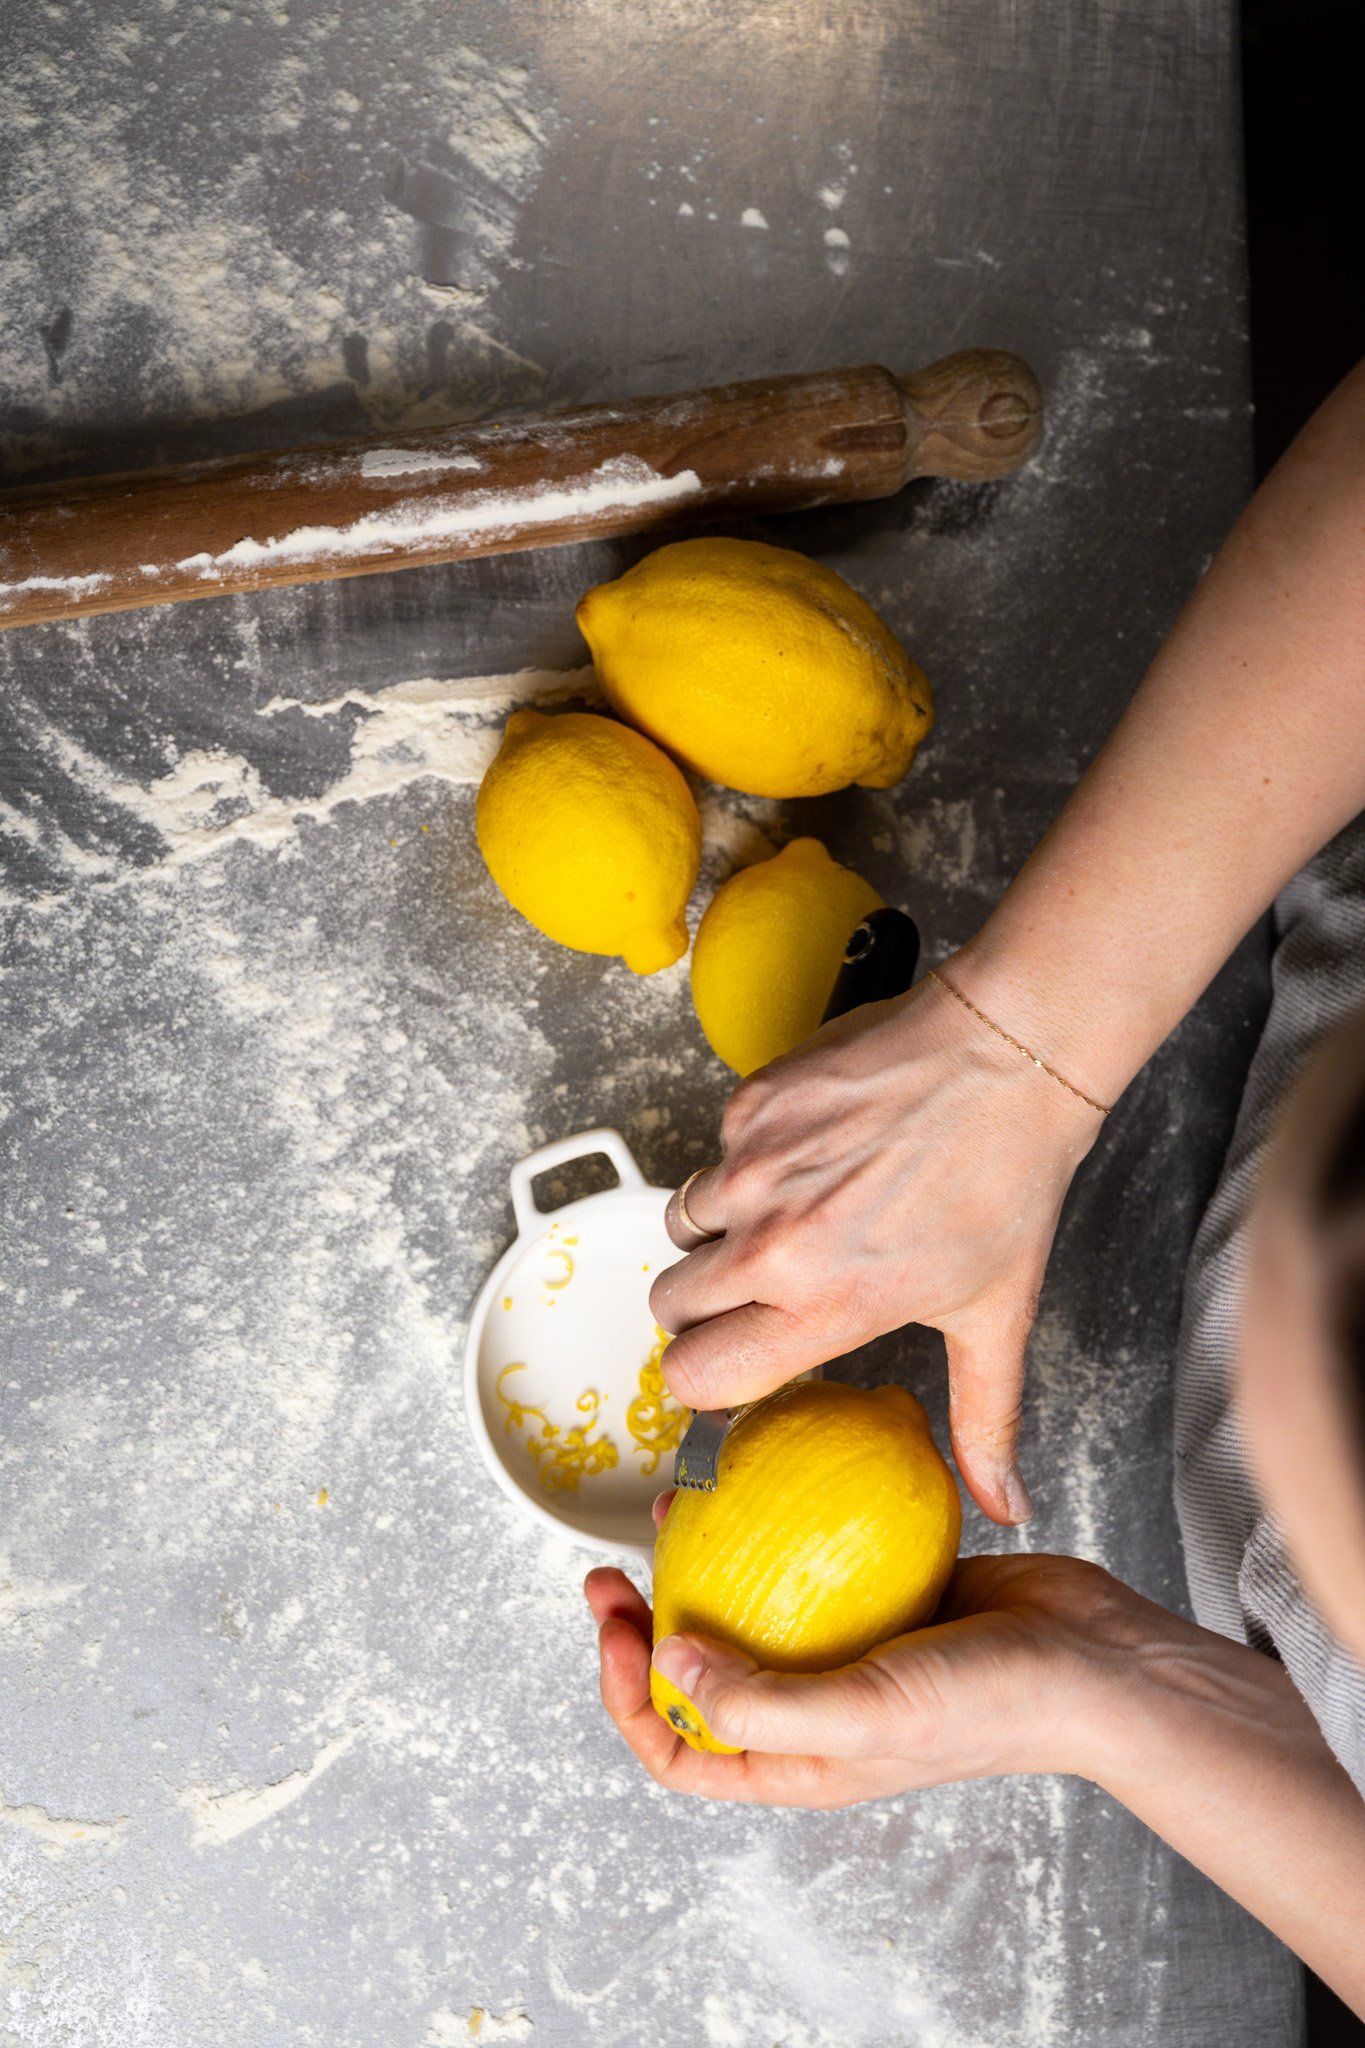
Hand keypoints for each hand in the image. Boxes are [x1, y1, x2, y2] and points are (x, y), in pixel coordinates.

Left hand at [583, 1550, 1130, 1808]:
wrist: (1094, 1661)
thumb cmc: (991, 1707)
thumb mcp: (865, 1715)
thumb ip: (759, 1704)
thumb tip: (668, 1660)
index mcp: (799, 1761)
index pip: (681, 1750)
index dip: (627, 1699)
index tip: (616, 1626)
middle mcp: (814, 1708)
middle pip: (698, 1675)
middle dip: (643, 1627)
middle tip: (614, 1570)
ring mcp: (846, 1647)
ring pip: (747, 1608)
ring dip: (701, 1566)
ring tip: (676, 1511)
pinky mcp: (880, 1593)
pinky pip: (808, 1556)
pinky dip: (773, 1523)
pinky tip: (761, 1479)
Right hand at [653, 972, 1101, 1521]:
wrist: (1007, 1059)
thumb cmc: (1006, 1183)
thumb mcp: (996, 1315)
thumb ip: (984, 1421)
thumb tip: (1005, 1506)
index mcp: (823, 1304)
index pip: (695, 1374)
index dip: (702, 1378)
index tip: (728, 1367)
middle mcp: (774, 1242)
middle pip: (667, 1304)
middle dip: (699, 1308)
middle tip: (752, 1292)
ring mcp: (754, 1168)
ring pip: (681, 1225)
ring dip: (716, 1231)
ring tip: (788, 1216)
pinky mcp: (750, 1106)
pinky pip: (712, 1152)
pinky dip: (744, 1162)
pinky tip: (809, 1155)